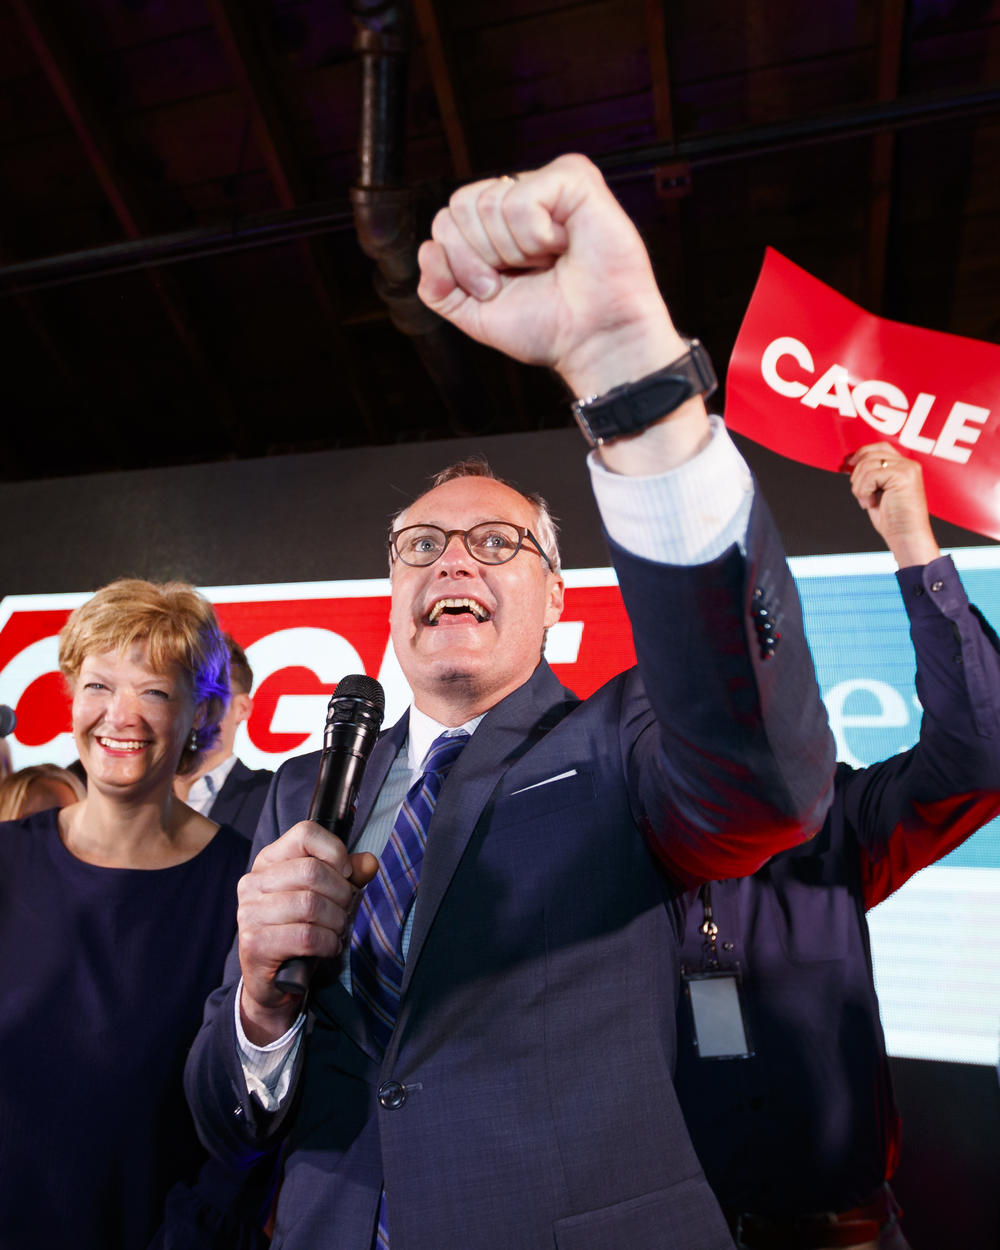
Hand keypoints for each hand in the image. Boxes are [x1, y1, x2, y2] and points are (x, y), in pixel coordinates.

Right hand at [236, 821, 377, 1042]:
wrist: (273, 981)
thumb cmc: (299, 930)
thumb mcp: (325, 896)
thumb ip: (348, 876)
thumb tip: (369, 863)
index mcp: (269, 861)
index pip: (305, 833)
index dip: (335, 851)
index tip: (346, 873)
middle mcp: (253, 882)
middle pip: (312, 871)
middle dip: (341, 893)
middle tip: (345, 910)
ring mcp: (249, 913)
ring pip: (311, 905)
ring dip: (336, 921)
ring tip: (337, 930)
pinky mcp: (254, 944)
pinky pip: (306, 936)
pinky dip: (328, 942)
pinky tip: (329, 947)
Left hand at [417, 153, 708, 470]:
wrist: (593, 341)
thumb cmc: (549, 327)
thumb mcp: (475, 316)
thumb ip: (437, 289)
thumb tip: (427, 250)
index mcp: (496, 226)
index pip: (446, 222)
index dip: (461, 263)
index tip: (495, 290)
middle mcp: (520, 199)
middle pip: (458, 207)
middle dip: (482, 257)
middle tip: (524, 275)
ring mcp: (547, 185)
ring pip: (488, 202)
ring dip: (516, 250)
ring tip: (549, 262)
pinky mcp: (574, 178)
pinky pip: (521, 198)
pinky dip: (536, 235)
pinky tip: (564, 245)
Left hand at [846, 443, 939, 566]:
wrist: (906, 537)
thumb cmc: (893, 520)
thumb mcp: (878, 492)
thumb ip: (871, 475)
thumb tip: (851, 462)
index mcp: (905, 467)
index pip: (879, 447)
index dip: (861, 454)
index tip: (849, 466)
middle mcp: (909, 464)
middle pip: (870, 454)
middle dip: (857, 475)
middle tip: (862, 495)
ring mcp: (908, 468)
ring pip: (867, 465)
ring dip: (860, 487)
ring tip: (868, 501)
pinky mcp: (904, 475)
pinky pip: (870, 475)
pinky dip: (864, 491)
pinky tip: (872, 503)